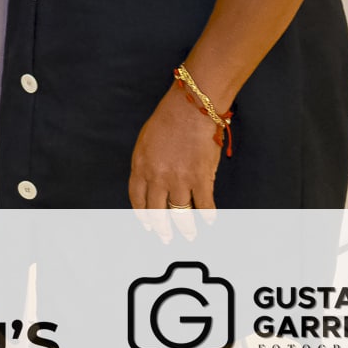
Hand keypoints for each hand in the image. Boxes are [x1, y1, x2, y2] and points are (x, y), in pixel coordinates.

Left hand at [128, 88, 221, 238]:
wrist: (190, 109)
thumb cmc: (168, 120)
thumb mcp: (145, 142)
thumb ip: (147, 164)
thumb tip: (153, 182)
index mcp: (140, 166)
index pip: (137, 199)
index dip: (143, 215)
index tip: (147, 225)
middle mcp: (157, 177)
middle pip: (157, 211)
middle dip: (162, 229)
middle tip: (166, 238)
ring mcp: (179, 179)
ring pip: (181, 213)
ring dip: (186, 228)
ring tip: (189, 236)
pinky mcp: (201, 178)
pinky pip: (204, 204)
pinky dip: (208, 215)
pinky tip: (209, 220)